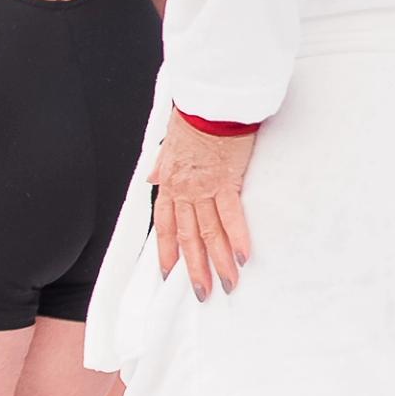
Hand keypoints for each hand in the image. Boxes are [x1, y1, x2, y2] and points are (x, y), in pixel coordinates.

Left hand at [148, 116, 256, 298]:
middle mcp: (183, 191)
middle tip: (202, 293)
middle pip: (187, 238)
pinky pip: (231, 216)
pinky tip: (243, 257)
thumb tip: (151, 175)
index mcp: (169, 184)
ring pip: (209, 233)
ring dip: (219, 262)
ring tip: (227, 284)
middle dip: (194, 269)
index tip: (168, 274)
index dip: (166, 252)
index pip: (165, 225)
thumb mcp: (168, 142)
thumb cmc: (193, 117)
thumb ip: (161, 164)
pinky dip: (237, 237)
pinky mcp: (227, 181)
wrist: (210, 102)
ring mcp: (204, 189)